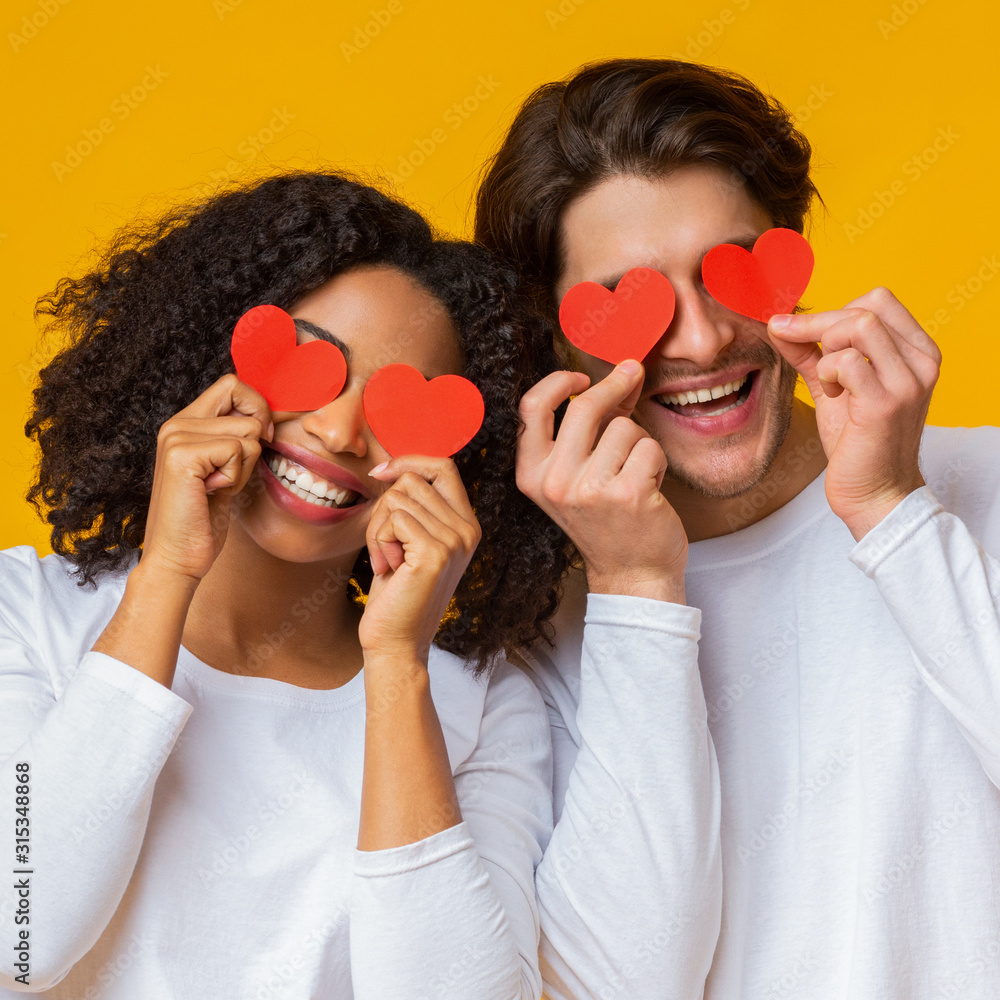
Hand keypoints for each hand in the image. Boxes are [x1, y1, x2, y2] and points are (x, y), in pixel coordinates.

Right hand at [141, 373, 272, 583]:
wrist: (177, 558)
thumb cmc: (203, 518)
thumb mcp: (225, 469)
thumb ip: (236, 438)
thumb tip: (270, 415)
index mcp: (184, 423)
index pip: (232, 384)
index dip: (257, 407)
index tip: (260, 439)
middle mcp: (176, 424)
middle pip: (241, 394)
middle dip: (257, 431)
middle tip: (237, 467)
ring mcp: (176, 437)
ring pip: (248, 430)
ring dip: (244, 465)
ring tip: (218, 486)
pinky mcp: (181, 456)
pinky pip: (237, 449)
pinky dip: (236, 476)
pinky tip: (212, 492)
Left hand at [359, 456, 480, 662]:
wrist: (396, 641)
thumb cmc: (396, 592)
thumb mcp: (410, 541)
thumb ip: (414, 506)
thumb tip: (390, 466)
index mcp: (467, 524)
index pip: (443, 466)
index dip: (409, 461)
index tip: (380, 473)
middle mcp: (468, 529)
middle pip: (413, 480)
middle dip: (385, 509)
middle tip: (387, 547)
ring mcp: (455, 540)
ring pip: (397, 499)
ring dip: (379, 530)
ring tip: (390, 562)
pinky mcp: (435, 552)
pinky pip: (393, 520)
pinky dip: (379, 542)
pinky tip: (389, 569)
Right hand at [516, 360, 687, 602]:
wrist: (630, 574)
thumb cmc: (607, 521)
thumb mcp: (579, 476)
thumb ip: (592, 426)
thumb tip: (623, 372)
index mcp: (532, 474)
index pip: (531, 408)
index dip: (558, 382)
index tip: (582, 376)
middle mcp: (554, 482)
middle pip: (584, 406)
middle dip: (615, 385)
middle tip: (632, 374)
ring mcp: (589, 489)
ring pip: (625, 427)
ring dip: (640, 443)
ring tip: (635, 473)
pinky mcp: (627, 494)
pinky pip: (650, 447)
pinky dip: (657, 461)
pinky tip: (649, 486)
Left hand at [767, 286, 939, 539]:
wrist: (874, 494)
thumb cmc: (858, 442)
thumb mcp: (833, 386)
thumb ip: (810, 352)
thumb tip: (778, 323)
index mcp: (917, 351)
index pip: (879, 299)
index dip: (834, 310)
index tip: (804, 332)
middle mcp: (921, 361)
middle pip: (866, 307)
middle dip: (819, 325)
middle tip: (799, 350)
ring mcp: (908, 381)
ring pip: (858, 326)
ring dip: (826, 347)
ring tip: (828, 381)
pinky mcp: (885, 403)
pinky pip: (846, 361)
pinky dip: (827, 371)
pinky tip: (831, 394)